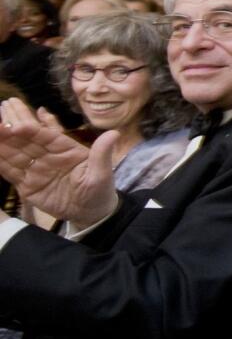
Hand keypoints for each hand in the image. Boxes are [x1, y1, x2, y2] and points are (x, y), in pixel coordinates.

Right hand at [0, 100, 117, 227]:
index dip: (33, 130)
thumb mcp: (102, 173)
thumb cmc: (99, 190)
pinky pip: (10, 172)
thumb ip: (102, 154)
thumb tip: (114, 133)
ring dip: (1, 143)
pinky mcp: (27, 185)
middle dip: (10, 128)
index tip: (18, 125)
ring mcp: (36, 170)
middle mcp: (48, 155)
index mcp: (66, 149)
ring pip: (14, 154)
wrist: (90, 212)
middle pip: (26, 140)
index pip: (46, 136)